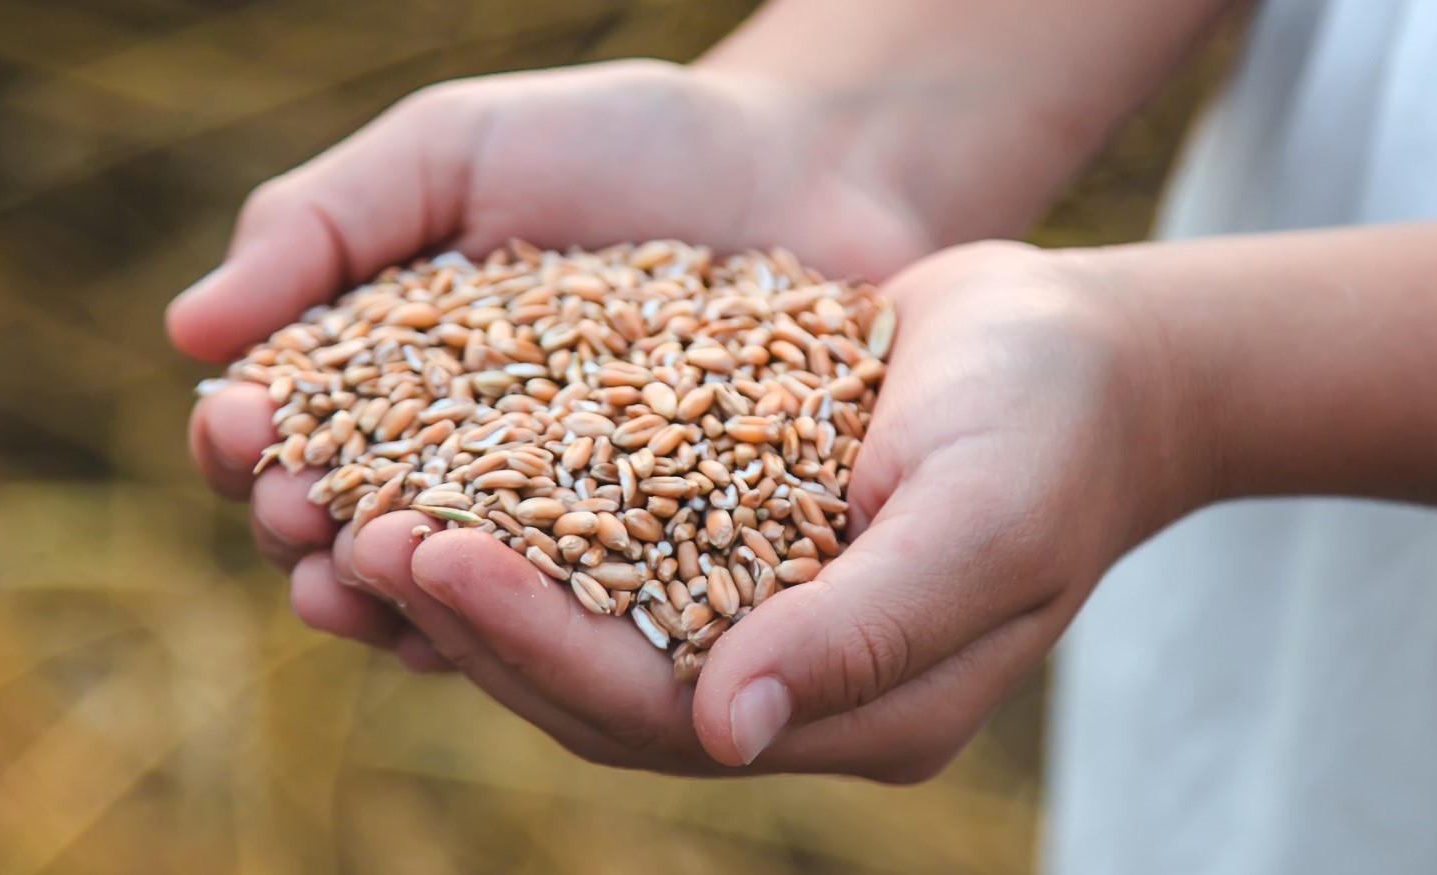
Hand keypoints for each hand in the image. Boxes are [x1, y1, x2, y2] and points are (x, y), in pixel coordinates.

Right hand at [175, 59, 939, 668]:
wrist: (804, 165)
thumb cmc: (615, 142)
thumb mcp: (452, 150)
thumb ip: (320, 224)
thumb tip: (183, 334)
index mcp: (383, 382)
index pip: (281, 434)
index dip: (246, 443)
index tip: (240, 429)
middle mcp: (452, 474)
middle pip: (347, 528)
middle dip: (311, 529)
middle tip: (304, 517)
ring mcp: (550, 533)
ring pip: (447, 593)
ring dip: (397, 598)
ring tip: (375, 582)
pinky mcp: (652, 571)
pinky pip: (576, 615)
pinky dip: (529, 624)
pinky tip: (498, 624)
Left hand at [337, 241, 1213, 779]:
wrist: (1088, 349)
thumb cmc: (1055, 429)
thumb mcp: (981, 522)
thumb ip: (864, 634)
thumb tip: (724, 734)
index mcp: (844, 714)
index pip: (649, 704)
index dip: (529, 640)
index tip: (426, 553)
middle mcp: (778, 685)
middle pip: (586, 679)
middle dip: (465, 615)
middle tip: (349, 530)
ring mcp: (746, 615)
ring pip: (574, 622)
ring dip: (465, 574)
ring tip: (357, 501)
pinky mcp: (720, 536)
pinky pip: (593, 545)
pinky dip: (510, 513)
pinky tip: (427, 459)